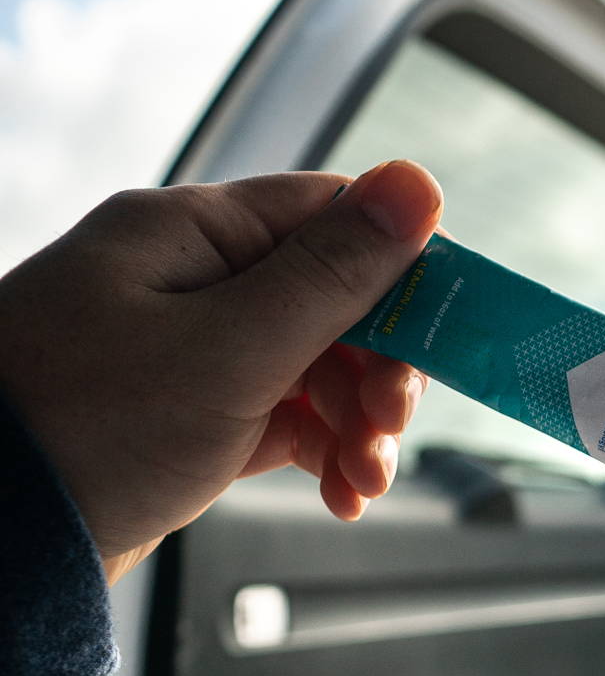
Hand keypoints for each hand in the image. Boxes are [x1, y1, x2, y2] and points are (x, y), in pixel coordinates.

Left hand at [0, 162, 441, 582]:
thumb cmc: (83, 431)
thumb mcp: (229, 350)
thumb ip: (331, 274)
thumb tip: (417, 183)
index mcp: (189, 233)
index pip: (332, 218)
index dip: (403, 271)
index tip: (450, 333)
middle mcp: (186, 278)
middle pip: (332, 299)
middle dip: (379, 368)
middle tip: (389, 428)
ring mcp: (183, 347)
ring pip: (313, 363)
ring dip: (357, 420)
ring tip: (363, 480)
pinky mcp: (183, 412)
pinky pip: (281, 414)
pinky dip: (321, 450)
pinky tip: (340, 492)